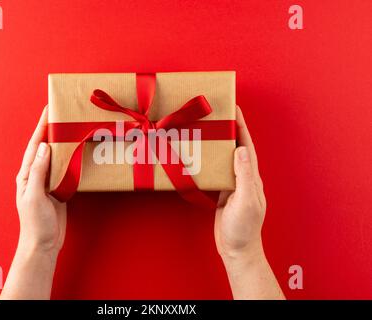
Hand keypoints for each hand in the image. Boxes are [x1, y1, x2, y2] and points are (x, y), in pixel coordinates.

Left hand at [15, 106, 66, 257]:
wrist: (44, 244)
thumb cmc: (35, 223)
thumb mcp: (34, 197)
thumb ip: (38, 172)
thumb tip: (44, 147)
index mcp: (27, 175)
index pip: (35, 146)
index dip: (41, 127)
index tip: (48, 110)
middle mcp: (36, 175)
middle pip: (45, 147)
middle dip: (51, 130)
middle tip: (62, 114)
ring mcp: (48, 182)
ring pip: (56, 157)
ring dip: (62, 142)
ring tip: (72, 129)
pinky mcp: (59, 190)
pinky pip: (65, 170)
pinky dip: (71, 159)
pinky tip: (78, 153)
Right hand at [215, 105, 265, 258]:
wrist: (237, 249)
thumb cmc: (244, 228)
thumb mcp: (245, 201)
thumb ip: (244, 176)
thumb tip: (240, 149)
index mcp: (251, 176)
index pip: (246, 145)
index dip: (241, 126)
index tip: (233, 108)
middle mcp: (243, 177)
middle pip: (236, 146)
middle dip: (229, 129)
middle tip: (216, 114)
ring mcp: (233, 184)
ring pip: (225, 157)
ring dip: (219, 142)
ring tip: (207, 129)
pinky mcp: (223, 193)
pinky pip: (217, 171)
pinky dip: (210, 159)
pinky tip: (201, 155)